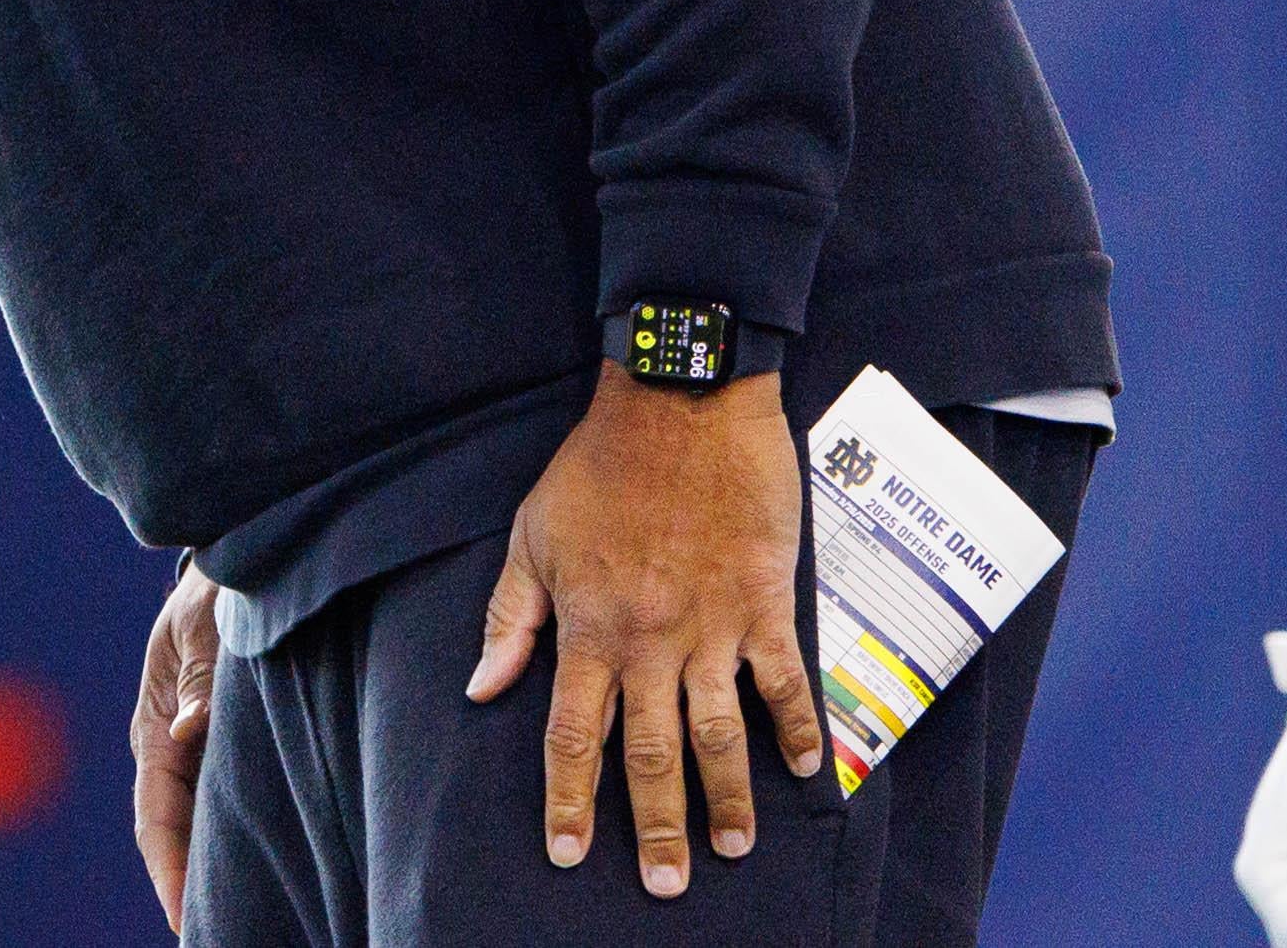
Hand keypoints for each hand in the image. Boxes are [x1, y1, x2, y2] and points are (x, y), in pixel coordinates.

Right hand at [131, 561, 221, 932]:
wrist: (242, 553)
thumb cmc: (219, 588)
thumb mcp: (207, 625)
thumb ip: (200, 676)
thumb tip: (189, 731)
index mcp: (155, 728)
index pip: (155, 819)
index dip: (169, 873)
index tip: (184, 921)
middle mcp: (171, 748)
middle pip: (178, 834)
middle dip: (191, 888)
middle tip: (215, 939)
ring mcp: (197, 746)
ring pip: (205, 820)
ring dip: (217, 865)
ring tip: (245, 918)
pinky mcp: (227, 739)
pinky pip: (229, 796)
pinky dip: (237, 832)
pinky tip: (271, 863)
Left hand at [465, 364, 819, 896]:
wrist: (682, 401)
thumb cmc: (599, 463)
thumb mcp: (534, 536)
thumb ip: (511, 618)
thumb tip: (484, 688)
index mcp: (590, 631)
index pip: (576, 738)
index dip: (571, 801)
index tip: (567, 853)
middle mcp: (651, 643)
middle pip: (651, 755)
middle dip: (654, 827)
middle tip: (664, 885)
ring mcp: (713, 626)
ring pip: (719, 733)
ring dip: (726, 797)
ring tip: (731, 847)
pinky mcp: (764, 601)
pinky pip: (784, 678)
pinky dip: (796, 727)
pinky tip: (802, 770)